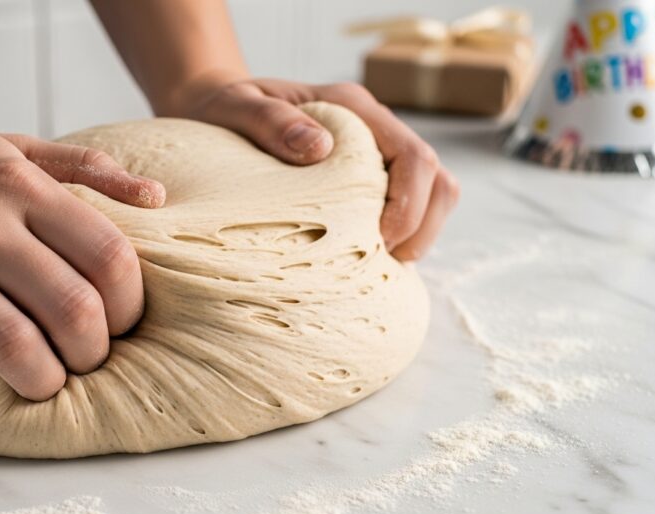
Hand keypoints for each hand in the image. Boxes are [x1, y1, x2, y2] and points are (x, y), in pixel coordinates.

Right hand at [0, 128, 164, 423]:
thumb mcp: (11, 151)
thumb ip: (86, 168)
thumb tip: (155, 197)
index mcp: (16, 186)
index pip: (108, 255)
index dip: (130, 305)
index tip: (119, 323)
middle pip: (70, 307)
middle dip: (92, 353)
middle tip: (83, 361)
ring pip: (8, 345)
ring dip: (39, 382)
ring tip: (40, 383)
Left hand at [168, 77, 459, 260]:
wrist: (218, 108)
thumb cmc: (227, 110)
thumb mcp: (236, 108)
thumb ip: (271, 122)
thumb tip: (318, 147)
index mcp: (352, 108)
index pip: (413, 155)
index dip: (409, 205)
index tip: (380, 240)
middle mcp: (374, 128)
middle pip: (436, 178)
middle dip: (422, 227)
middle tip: (384, 262)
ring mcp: (376, 155)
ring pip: (433, 195)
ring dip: (419, 234)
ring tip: (380, 265)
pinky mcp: (369, 179)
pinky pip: (408, 207)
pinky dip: (401, 236)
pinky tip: (368, 261)